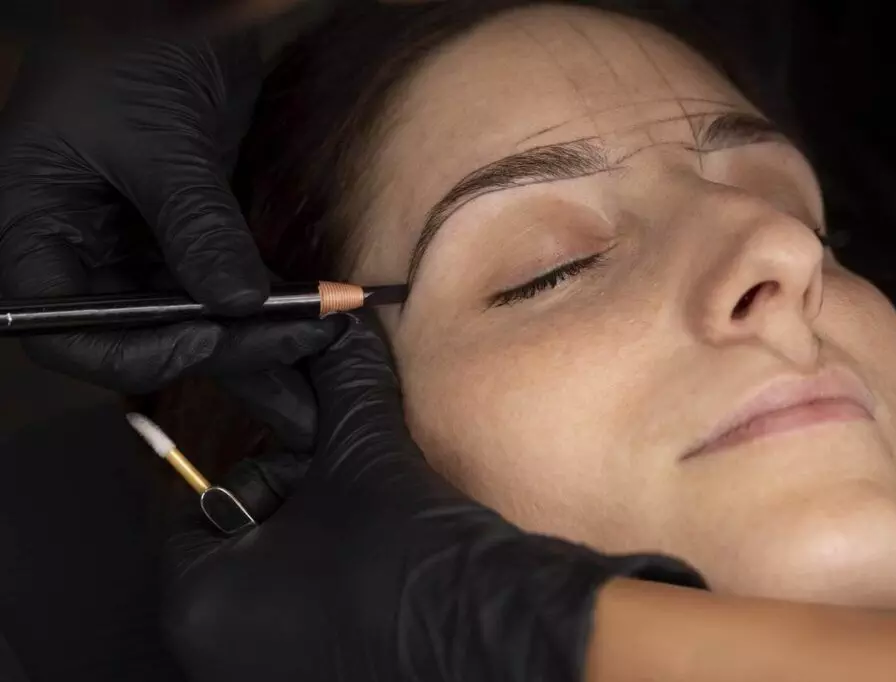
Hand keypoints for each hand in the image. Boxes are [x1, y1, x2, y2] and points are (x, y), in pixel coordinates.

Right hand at [0, 36, 336, 448]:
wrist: (174, 11)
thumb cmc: (128, 50)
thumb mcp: (156, 137)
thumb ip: (194, 223)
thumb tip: (238, 304)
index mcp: (38, 235)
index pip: (69, 333)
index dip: (136, 352)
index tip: (208, 338)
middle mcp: (87, 258)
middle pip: (149, 338)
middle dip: (227, 357)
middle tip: (299, 372)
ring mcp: (142, 254)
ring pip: (198, 323)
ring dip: (262, 353)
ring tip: (323, 389)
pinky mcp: (193, 242)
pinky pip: (231, 292)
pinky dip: (272, 314)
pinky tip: (317, 341)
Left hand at [164, 313, 705, 681]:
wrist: (491, 628)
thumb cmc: (406, 560)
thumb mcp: (361, 451)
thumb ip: (341, 379)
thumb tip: (340, 326)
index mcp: (200, 603)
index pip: (203, 506)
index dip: (266, 466)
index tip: (308, 454)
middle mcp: (220, 652)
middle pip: (244, 542)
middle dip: (297, 502)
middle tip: (344, 487)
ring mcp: (271, 669)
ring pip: (280, 576)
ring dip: (321, 537)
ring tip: (372, 522)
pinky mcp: (318, 672)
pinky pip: (310, 613)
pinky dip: (338, 581)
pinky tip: (385, 562)